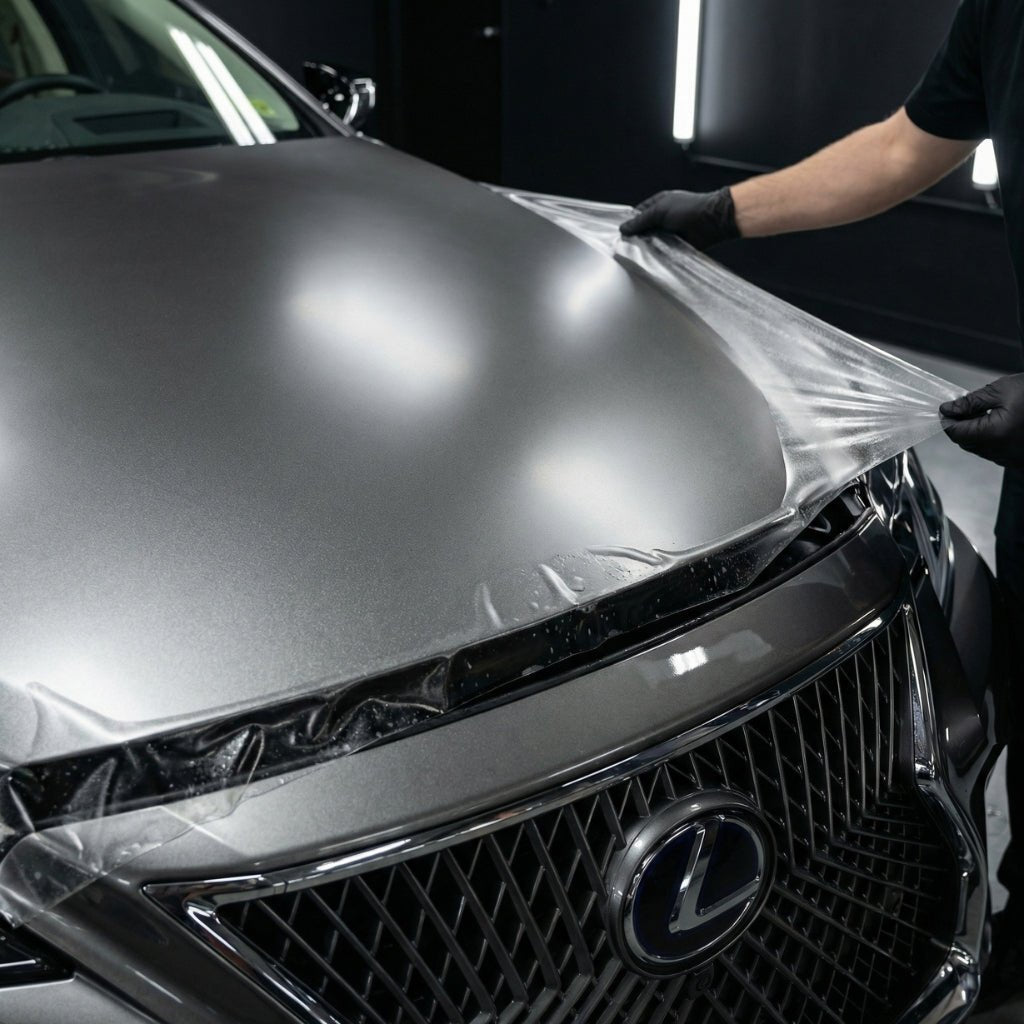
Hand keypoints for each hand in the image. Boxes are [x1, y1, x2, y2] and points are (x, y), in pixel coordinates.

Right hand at [619, 187, 739, 249]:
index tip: (619, 235)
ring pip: (652, 243)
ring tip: (636, 256)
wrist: (712, 221)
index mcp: (658, 205)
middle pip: (643, 231)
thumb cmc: (689, 209)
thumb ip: (640, 221)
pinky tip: (649, 261)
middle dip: (636, 238)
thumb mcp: (659, 210)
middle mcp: (662, 220)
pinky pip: (662, 253)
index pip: (637, 215)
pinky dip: (657, 256)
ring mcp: (669, 234)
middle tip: (625, 248)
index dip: (628, 224)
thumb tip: (623, 229)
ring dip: (646, 249)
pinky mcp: (675, 247)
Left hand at [940, 374, 1023, 467]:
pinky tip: (1001, 422)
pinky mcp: (1019, 461)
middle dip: (962, 425)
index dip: (948, 420)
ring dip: (976, 432)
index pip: (955, 433)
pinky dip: (992, 438)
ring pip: (980, 448)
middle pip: (966, 442)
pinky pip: (996, 452)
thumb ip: (971, 402)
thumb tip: (948, 409)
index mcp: (993, 435)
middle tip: (968, 406)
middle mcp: (1001, 452)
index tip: (947, 409)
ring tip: (989, 412)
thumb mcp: (1002, 390)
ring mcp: (1011, 459)